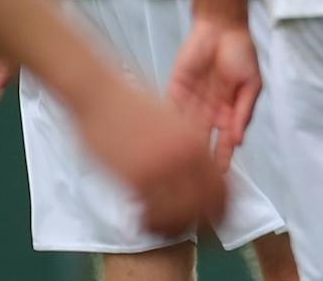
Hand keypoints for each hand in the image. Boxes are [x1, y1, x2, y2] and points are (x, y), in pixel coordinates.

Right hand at [71, 74, 227, 236]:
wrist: (100, 95)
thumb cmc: (132, 105)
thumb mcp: (174, 122)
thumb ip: (189, 146)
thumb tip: (201, 174)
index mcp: (196, 141)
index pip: (222, 186)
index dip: (221, 207)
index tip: (216, 216)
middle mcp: (184, 156)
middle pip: (206, 204)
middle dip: (203, 220)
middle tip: (195, 228)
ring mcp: (159, 168)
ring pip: (180, 214)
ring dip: (176, 225)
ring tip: (169, 228)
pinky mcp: (133, 177)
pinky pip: (152, 212)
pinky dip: (153, 222)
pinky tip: (148, 222)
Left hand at [167, 14, 261, 169]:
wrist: (221, 28)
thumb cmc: (241, 53)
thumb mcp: (252, 84)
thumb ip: (245, 111)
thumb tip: (239, 139)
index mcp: (228, 111)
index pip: (224, 141)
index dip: (221, 158)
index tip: (219, 176)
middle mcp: (208, 111)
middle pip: (202, 141)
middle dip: (198, 160)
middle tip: (194, 181)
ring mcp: (190, 103)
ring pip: (185, 130)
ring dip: (182, 147)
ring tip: (178, 168)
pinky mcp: (175, 91)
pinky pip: (171, 112)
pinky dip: (168, 127)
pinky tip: (165, 143)